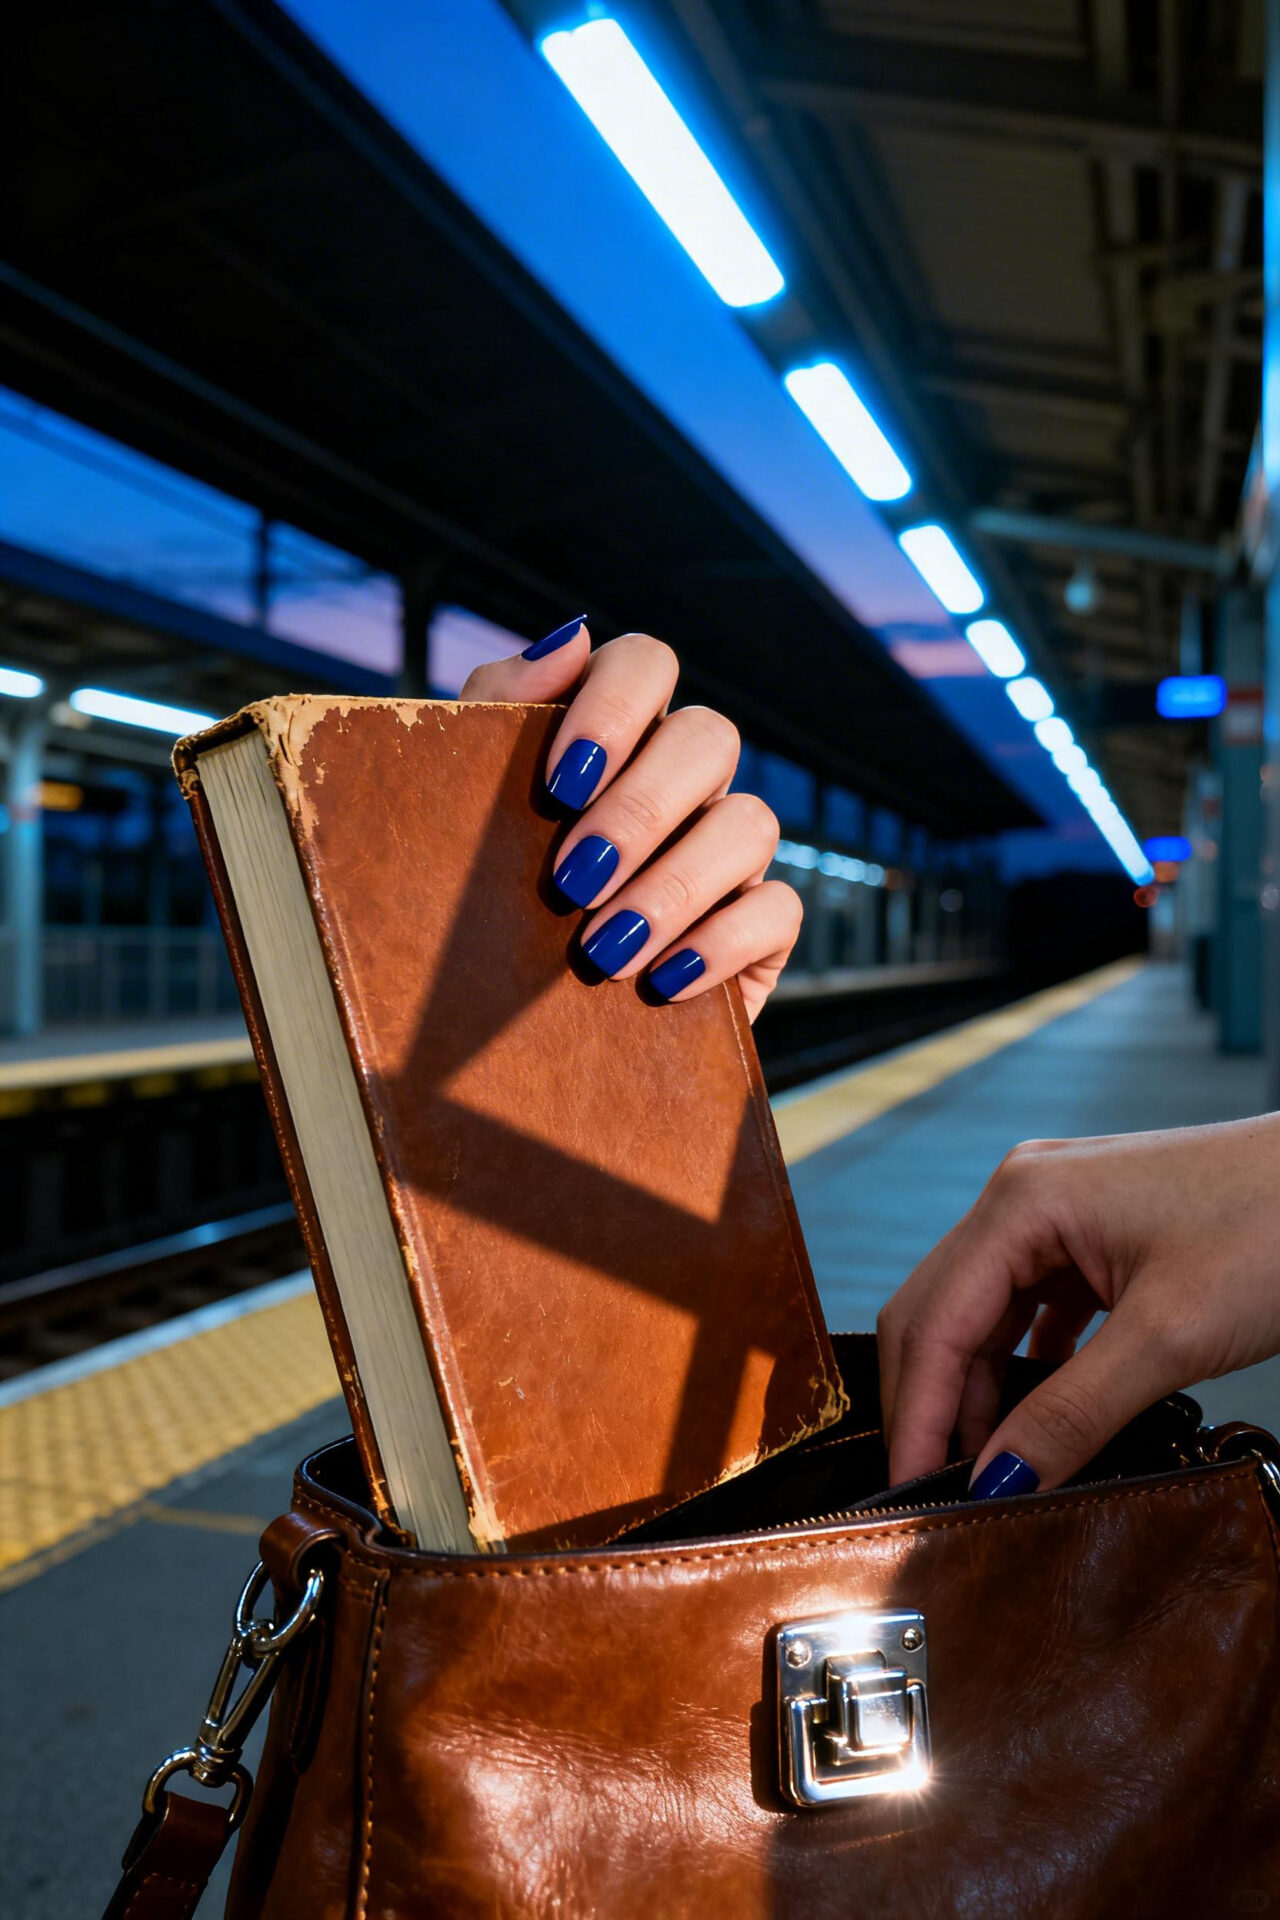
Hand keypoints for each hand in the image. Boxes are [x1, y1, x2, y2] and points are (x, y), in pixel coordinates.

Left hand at [460, 619, 801, 1021]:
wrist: (484, 1032)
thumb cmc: (469, 899)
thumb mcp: (460, 803)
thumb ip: (498, 709)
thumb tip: (571, 637)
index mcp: (613, 733)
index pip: (647, 664)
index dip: (615, 708)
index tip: (559, 785)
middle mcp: (683, 780)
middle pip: (710, 738)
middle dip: (641, 811)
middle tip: (572, 880)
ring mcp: (728, 854)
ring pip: (752, 824)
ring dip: (676, 885)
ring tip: (603, 951)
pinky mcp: (758, 932)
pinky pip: (780, 910)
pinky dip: (721, 943)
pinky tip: (661, 981)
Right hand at [877, 1114, 1279, 1490]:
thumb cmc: (1272, 1227)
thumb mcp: (1168, 1339)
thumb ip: (1072, 1414)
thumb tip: (997, 1482)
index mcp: (1022, 1202)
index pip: (933, 1321)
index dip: (916, 1412)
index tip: (907, 1491)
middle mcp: (1022, 1195)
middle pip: (939, 1312)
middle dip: (934, 1402)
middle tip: (937, 1488)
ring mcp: (1055, 1211)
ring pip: (981, 1312)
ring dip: (979, 1388)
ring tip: (994, 1465)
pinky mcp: (1090, 1233)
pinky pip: (1028, 1305)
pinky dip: (1023, 1365)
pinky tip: (1039, 1413)